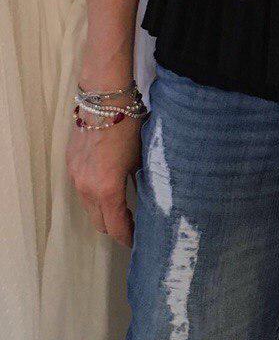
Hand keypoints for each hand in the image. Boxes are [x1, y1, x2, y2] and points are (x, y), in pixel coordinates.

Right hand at [66, 114, 142, 246]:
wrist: (104, 98)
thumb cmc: (128, 126)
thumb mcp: (140, 157)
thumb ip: (139, 182)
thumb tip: (147, 196)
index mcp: (107, 189)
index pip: (116, 227)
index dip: (128, 237)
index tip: (138, 241)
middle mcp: (86, 188)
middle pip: (99, 223)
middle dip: (115, 227)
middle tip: (133, 226)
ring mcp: (75, 177)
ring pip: (89, 207)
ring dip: (104, 211)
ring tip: (122, 206)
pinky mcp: (71, 165)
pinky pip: (82, 189)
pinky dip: (94, 194)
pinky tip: (108, 186)